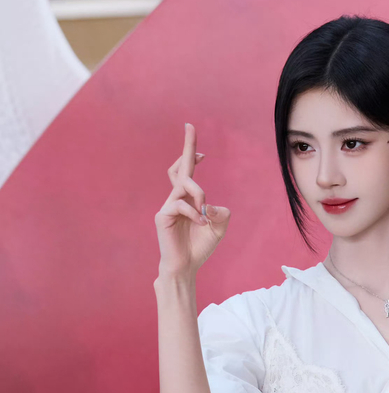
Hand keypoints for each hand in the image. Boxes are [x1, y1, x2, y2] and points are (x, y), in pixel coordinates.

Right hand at [154, 122, 230, 278]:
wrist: (185, 267)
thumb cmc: (199, 248)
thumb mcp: (218, 229)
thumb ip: (221, 214)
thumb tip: (212, 204)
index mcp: (188, 200)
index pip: (188, 173)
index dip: (193, 157)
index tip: (203, 150)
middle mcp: (176, 199)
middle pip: (179, 167)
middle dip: (187, 146)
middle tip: (190, 125)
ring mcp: (168, 206)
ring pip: (183, 184)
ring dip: (199, 193)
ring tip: (204, 212)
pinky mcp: (163, 216)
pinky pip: (179, 204)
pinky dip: (193, 212)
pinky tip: (200, 223)